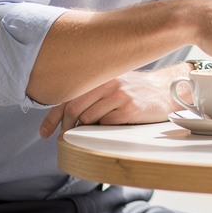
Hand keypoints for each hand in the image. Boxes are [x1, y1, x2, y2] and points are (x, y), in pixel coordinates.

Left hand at [40, 66, 176, 138]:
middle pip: (73, 108)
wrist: (166, 90)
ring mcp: (119, 95)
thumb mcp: (112, 84)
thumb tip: (64, 115)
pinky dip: (105, 129)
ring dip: (88, 128)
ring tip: (98, 126)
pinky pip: (106, 125)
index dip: (52, 117)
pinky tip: (114, 124)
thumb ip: (91, 93)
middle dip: (65, 127)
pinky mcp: (130, 108)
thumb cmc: (136, 89)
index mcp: (100, 75)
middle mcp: (108, 82)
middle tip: (64, 137)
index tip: (45, 132)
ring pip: (89, 119)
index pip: (68, 95)